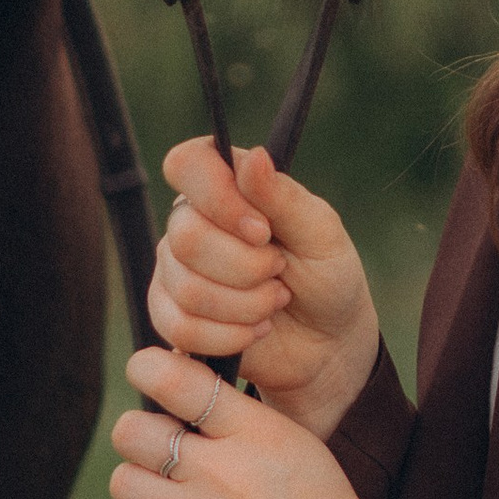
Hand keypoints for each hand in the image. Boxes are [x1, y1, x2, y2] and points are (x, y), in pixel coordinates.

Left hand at [109, 348, 390, 498]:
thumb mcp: (293, 443)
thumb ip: (235, 415)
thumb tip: (169, 380)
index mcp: (258, 432)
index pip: (175, 380)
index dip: (148, 370)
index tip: (147, 375)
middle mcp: (227, 473)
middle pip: (133, 432)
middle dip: (142, 437)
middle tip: (162, 452)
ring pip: (124, 482)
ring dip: (141, 487)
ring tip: (170, 497)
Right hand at [146, 139, 381, 444]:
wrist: (327, 342)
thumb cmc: (326, 276)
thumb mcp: (320, 233)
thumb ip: (283, 197)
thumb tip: (254, 156)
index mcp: (225, 186)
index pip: (187, 165)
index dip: (218, 198)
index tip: (261, 230)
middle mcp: (191, 222)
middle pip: (186, 237)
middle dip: (247, 267)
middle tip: (279, 270)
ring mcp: (174, 270)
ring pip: (186, 289)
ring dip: (245, 305)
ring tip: (274, 302)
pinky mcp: (172, 317)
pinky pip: (180, 329)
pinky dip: (229, 336)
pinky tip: (255, 331)